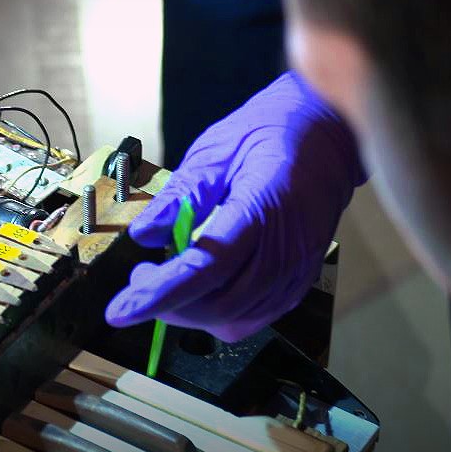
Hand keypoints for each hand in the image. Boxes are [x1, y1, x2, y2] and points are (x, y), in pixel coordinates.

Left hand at [105, 72, 364, 340]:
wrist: (330, 131)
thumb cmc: (271, 133)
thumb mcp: (215, 151)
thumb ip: (179, 197)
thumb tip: (142, 233)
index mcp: (262, 209)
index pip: (205, 269)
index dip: (159, 295)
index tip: (120, 310)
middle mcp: (285, 248)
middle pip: (219, 305)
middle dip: (169, 306)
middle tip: (140, 278)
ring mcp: (298, 268)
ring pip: (235, 320)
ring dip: (192, 313)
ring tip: (166, 282)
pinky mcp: (301, 279)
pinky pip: (255, 316)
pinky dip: (220, 314)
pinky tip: (200, 290)